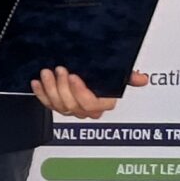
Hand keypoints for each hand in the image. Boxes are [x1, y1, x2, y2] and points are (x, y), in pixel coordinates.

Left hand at [31, 65, 147, 119]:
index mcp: (103, 104)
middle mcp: (86, 110)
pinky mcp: (56, 106)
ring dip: (50, 88)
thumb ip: (128, 76)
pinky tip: (36, 82)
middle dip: (63, 87)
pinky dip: (40, 93)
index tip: (74, 76)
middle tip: (60, 70)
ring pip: (58, 105)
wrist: (84, 74)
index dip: (80, 92)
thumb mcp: (116, 74)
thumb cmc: (103, 75)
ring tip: (47, 73)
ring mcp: (71, 109)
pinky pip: (47, 103)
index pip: (91, 105)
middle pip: (72, 105)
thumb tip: (142, 79)